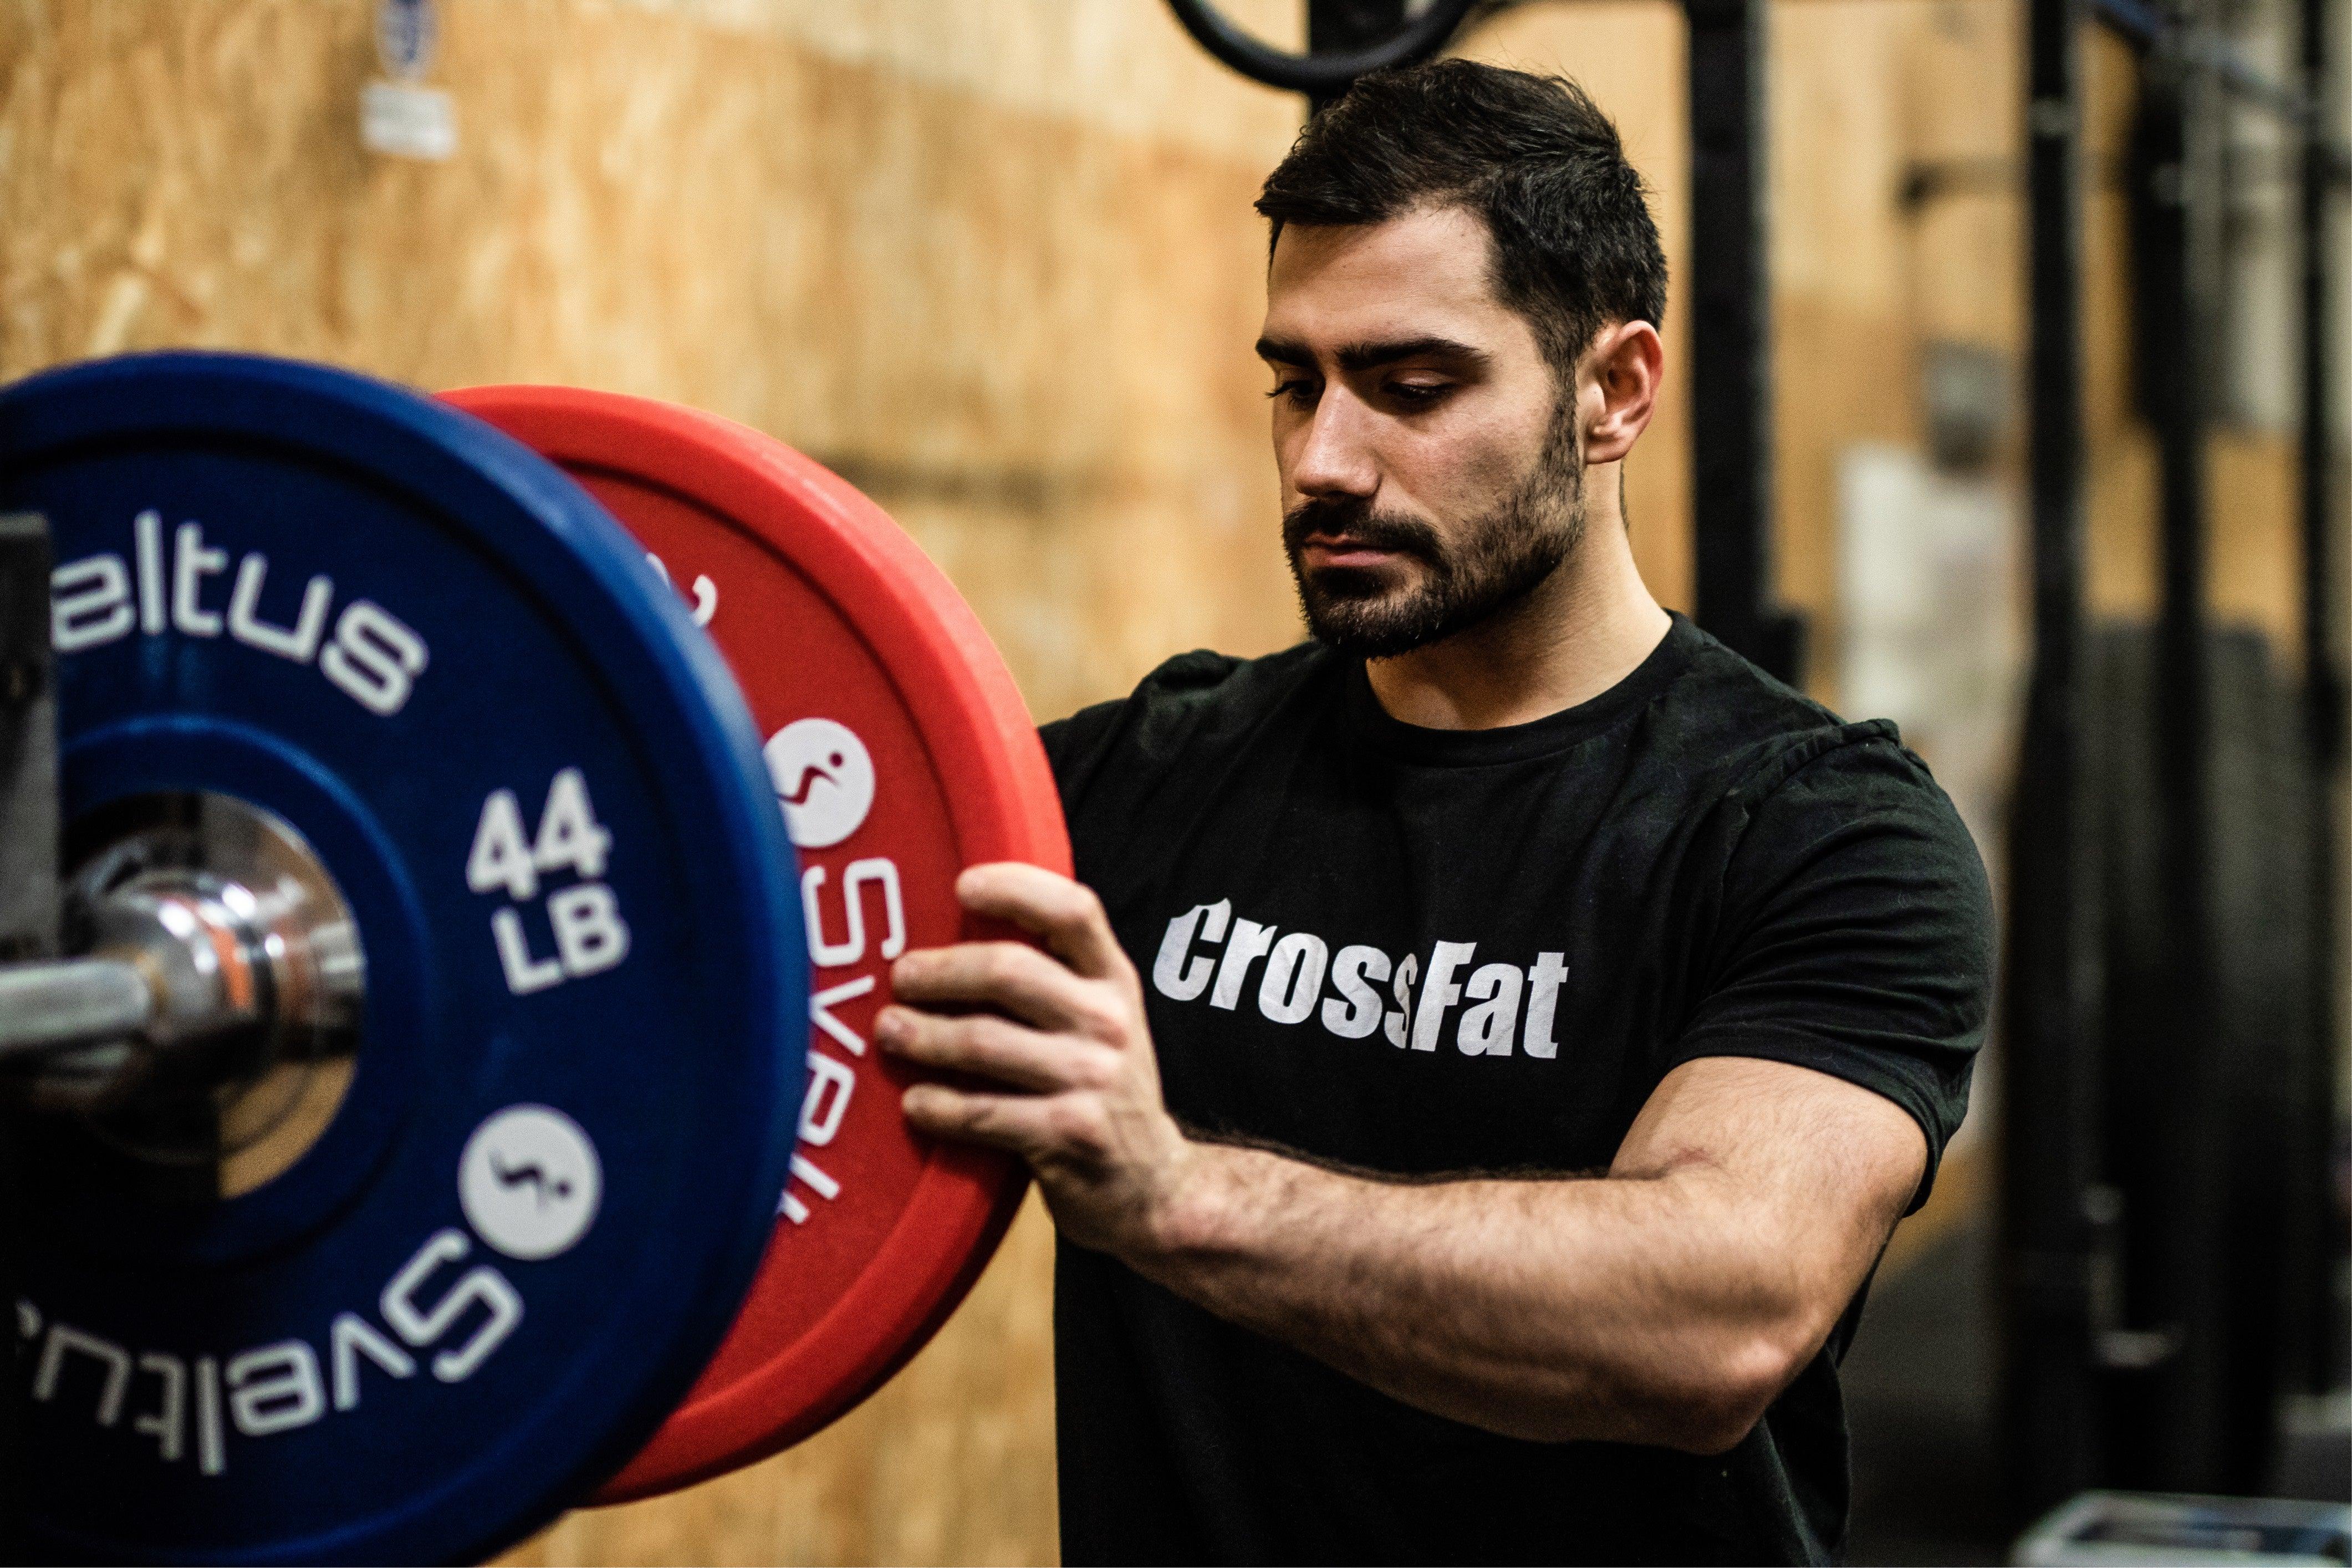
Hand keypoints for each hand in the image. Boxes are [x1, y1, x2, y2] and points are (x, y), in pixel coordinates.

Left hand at [877, 863, 1199, 1260]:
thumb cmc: (1102, 1089)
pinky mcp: (1068, 1135)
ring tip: (889, 1032)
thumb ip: (1053, 975)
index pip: (1073, 910)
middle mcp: (1109, 1022)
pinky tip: (913, 1102)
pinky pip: (981, 1112)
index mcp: (1114, 981)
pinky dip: (937, 1106)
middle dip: (941, 971)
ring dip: (924, 1036)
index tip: (963, 885)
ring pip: (984, 1042)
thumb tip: (957, 925)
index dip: (1017, 887)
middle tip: (900, 977)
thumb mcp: (1099, 1020)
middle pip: (1010, 971)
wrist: (1152, 1186)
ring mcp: (1092, 1080)